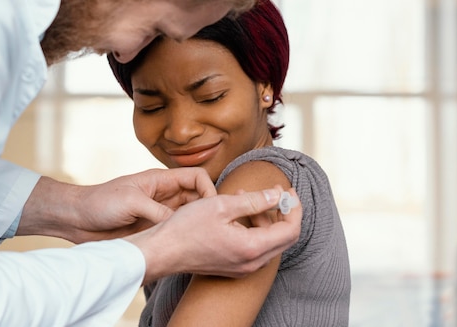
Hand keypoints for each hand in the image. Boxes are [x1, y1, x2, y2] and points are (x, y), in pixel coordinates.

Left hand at [17, 168, 215, 242]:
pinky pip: (175, 234)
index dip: (209, 190)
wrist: (77, 219)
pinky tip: (188, 250)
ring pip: (189, 218)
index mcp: (161, 181)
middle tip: (215, 229)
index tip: (211, 209)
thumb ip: (158, 211)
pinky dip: (184, 239)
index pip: (196, 177)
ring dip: (197, 227)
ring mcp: (159, 215)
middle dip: (208, 211)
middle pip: (197, 199)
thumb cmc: (101, 203)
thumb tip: (183, 225)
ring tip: (205, 241)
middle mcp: (164, 197)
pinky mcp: (152, 232)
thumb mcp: (132, 202)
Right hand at [125, 187, 301, 281]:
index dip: (294, 207)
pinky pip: (254, 247)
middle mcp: (252, 263)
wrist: (163, 251)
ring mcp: (242, 268)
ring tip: (246, 194)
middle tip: (274, 190)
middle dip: (282, 211)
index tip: (288, 190)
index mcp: (252, 247)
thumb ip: (255, 201)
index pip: (291, 229)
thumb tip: (277, 194)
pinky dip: (253, 228)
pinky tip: (237, 211)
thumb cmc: (187, 227)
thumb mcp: (222, 205)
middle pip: (283, 237)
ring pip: (268, 242)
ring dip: (264, 217)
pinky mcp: (232, 267)